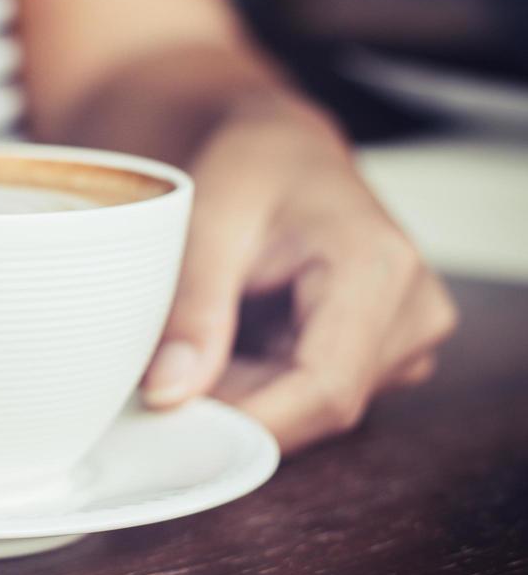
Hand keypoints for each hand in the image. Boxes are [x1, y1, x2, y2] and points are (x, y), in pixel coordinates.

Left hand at [140, 101, 457, 451]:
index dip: (246, 422)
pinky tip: (226, 344)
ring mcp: (405, 337)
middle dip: (234, 406)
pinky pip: (311, 395)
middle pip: (316, 407)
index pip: (324, 391)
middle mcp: (413, 311)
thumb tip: (170, 393)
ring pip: (309, 408)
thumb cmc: (251, 167)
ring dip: (243, 391)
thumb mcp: (207, 221)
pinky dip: (257, 382)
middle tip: (162, 377)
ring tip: (196, 339)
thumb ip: (193, 308)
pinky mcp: (383, 353)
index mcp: (379, 269)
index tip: (172, 425)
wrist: (283, 150)